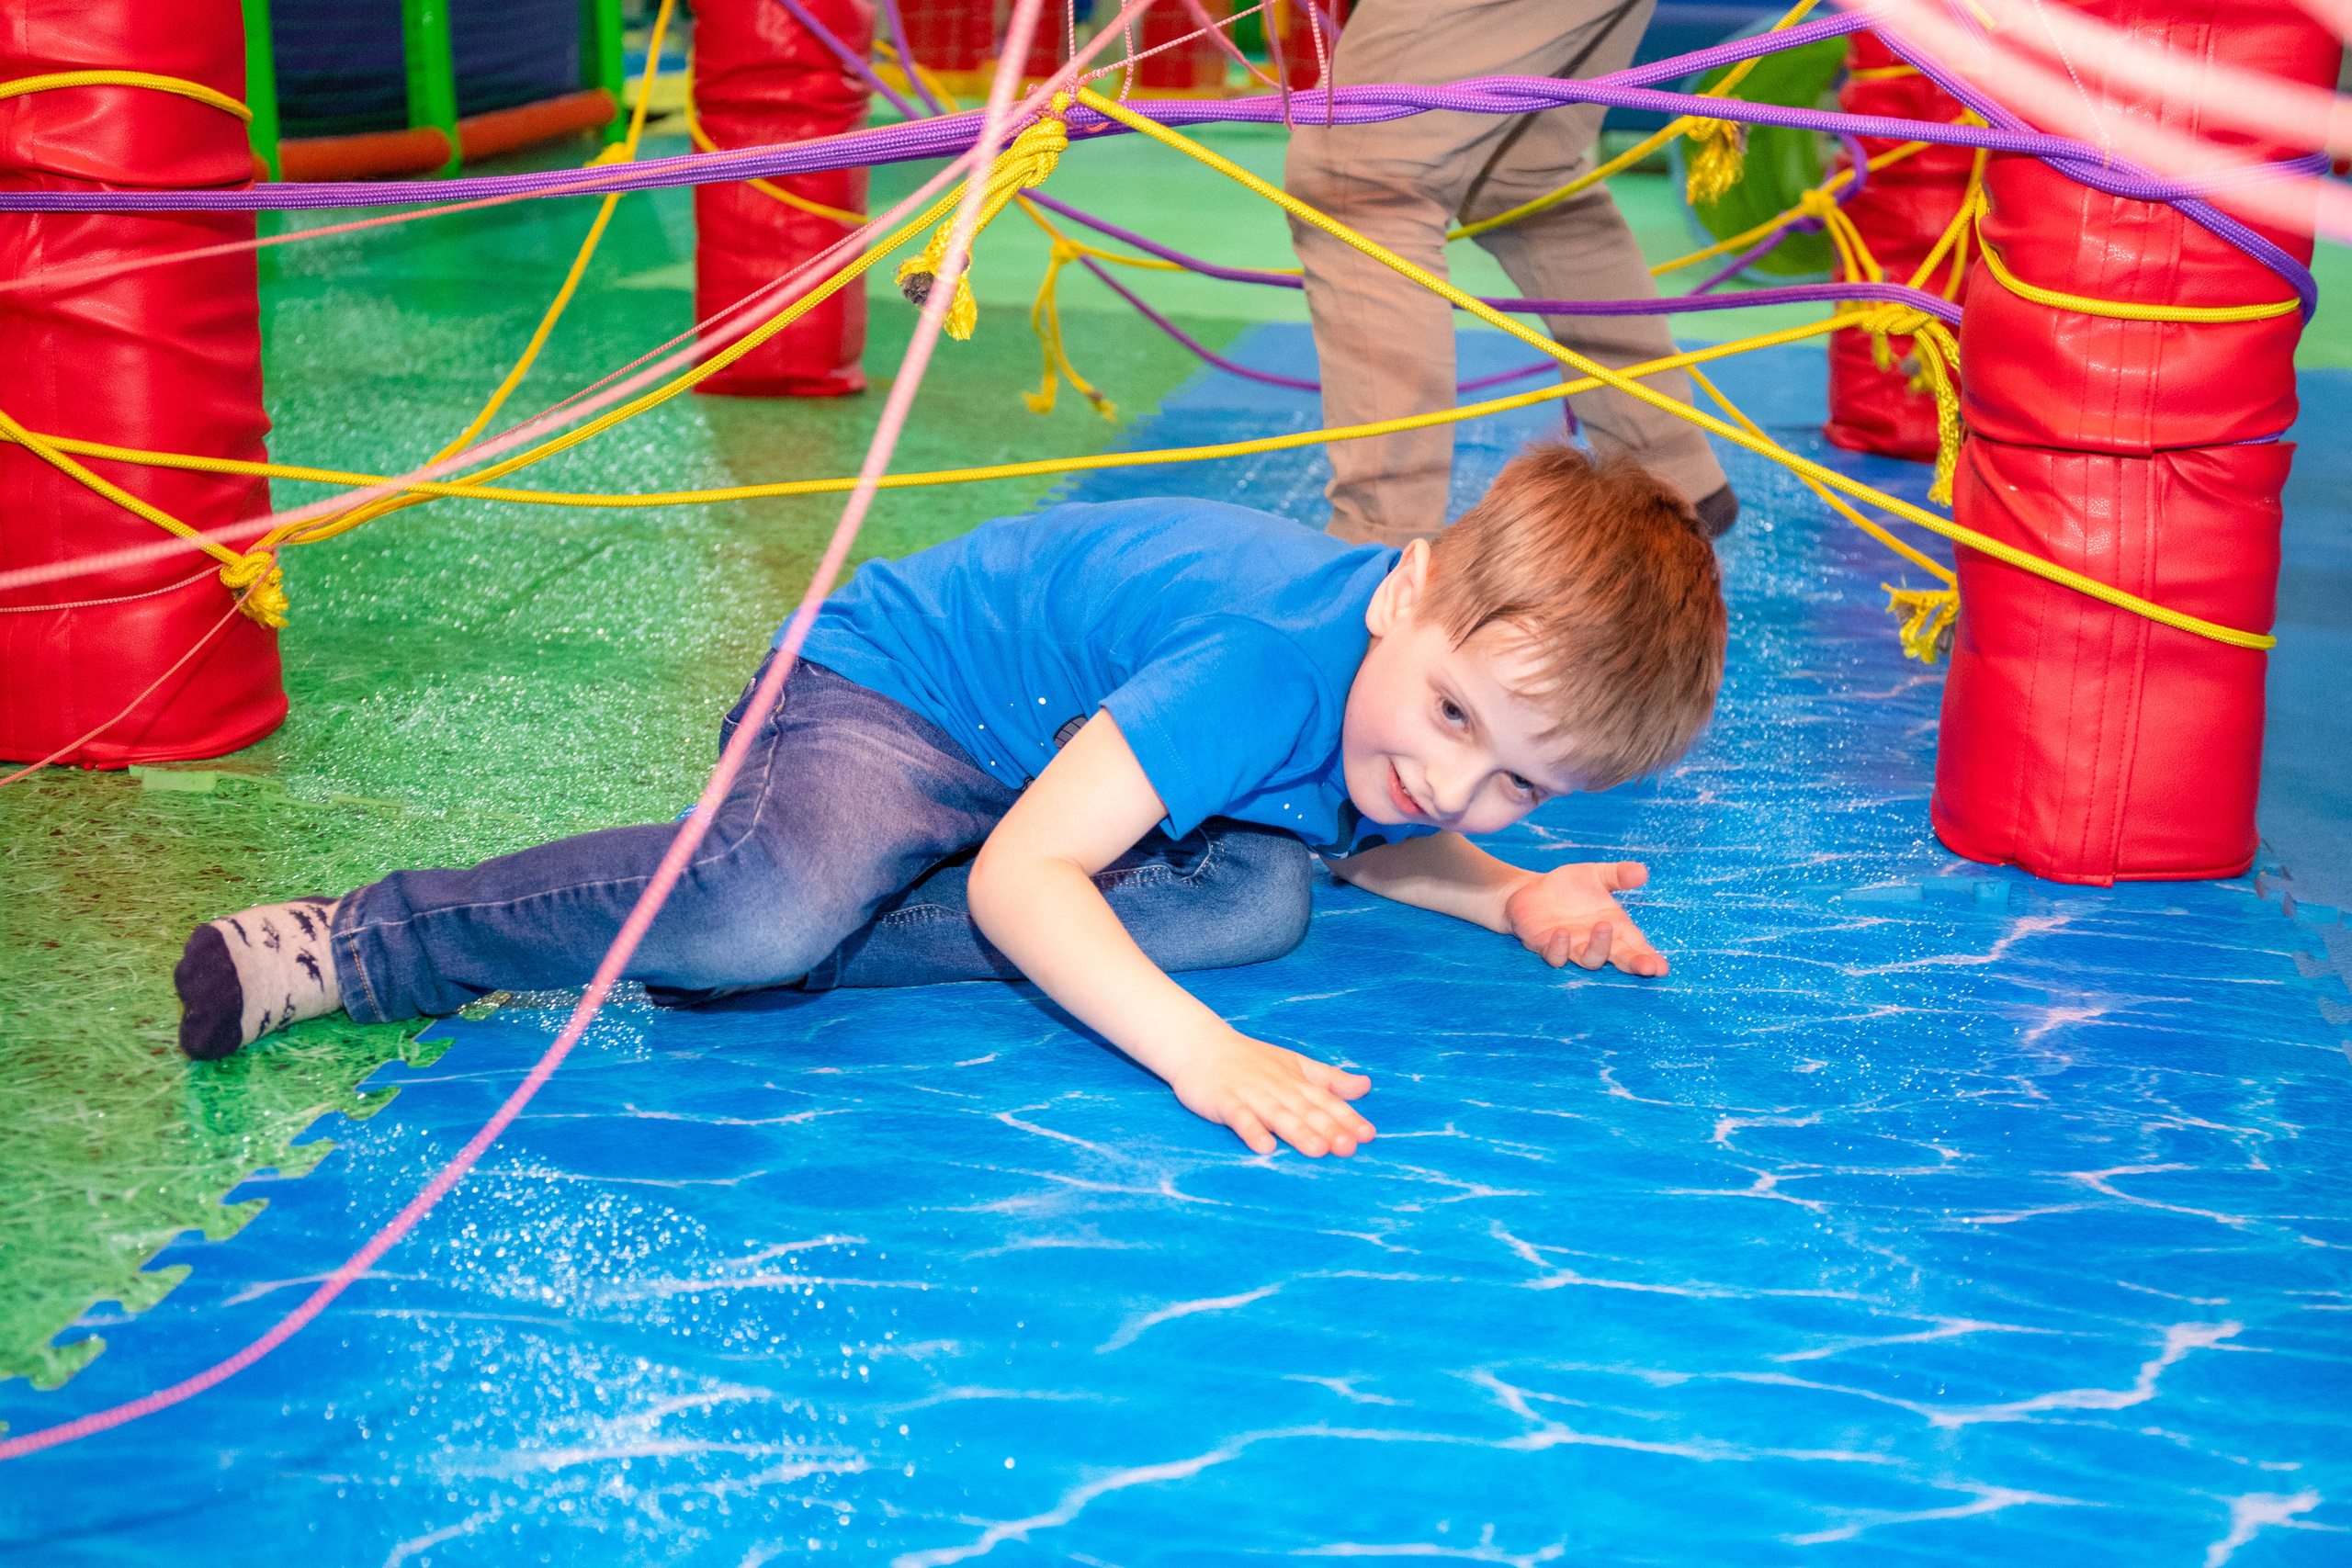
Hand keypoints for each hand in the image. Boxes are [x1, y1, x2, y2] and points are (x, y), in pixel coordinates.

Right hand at [1163, 1029, 1375, 1157]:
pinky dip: (1252, 1130)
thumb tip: (1366, 1086)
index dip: (1347, 1118)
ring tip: (1316, 1150)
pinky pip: (1240, 1117)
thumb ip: (1329, 1079)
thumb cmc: (1250, 1059)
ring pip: (1278, 1114)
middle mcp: (1277, 1087)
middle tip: (1348, 1148)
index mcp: (1295, 1081)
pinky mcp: (1224, 1100)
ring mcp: (1250, 1093)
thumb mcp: (1294, 1064)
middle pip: (1306, 1110)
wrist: (1200, 1044)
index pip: (1326, 1101)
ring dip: (1297, 1132)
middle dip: (1328, 1129)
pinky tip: (1263, 1147)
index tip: (1368, 1135)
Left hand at [1502, 860, 1668, 976]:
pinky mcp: (1546, 947)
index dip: (1649, 958)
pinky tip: (1562, 933)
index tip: (1662, 968)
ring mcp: (1572, 948)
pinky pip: (1555, 955)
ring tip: (1603, 927)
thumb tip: (1643, 872)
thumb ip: (1617, 875)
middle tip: (1647, 966)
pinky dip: (1560, 948)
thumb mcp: (1595, 875)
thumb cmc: (1567, 887)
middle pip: (1619, 960)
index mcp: (1614, 928)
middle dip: (1633, 963)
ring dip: (1598, 947)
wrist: (1528, 890)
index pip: (1636, 947)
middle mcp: (1595, 942)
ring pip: (1589, 959)